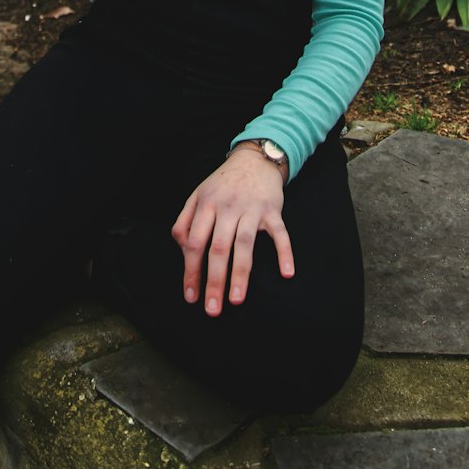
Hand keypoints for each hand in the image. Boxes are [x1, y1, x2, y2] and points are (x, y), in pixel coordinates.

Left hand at [171, 149, 293, 316]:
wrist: (254, 159)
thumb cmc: (223, 183)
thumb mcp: (198, 195)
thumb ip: (185, 220)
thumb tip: (182, 248)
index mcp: (206, 204)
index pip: (195, 242)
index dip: (191, 270)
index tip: (191, 296)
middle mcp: (228, 207)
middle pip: (219, 248)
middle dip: (214, 280)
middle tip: (212, 309)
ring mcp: (251, 208)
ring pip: (245, 244)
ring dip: (241, 274)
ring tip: (236, 299)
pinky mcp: (273, 210)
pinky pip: (280, 233)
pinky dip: (284, 252)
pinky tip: (286, 273)